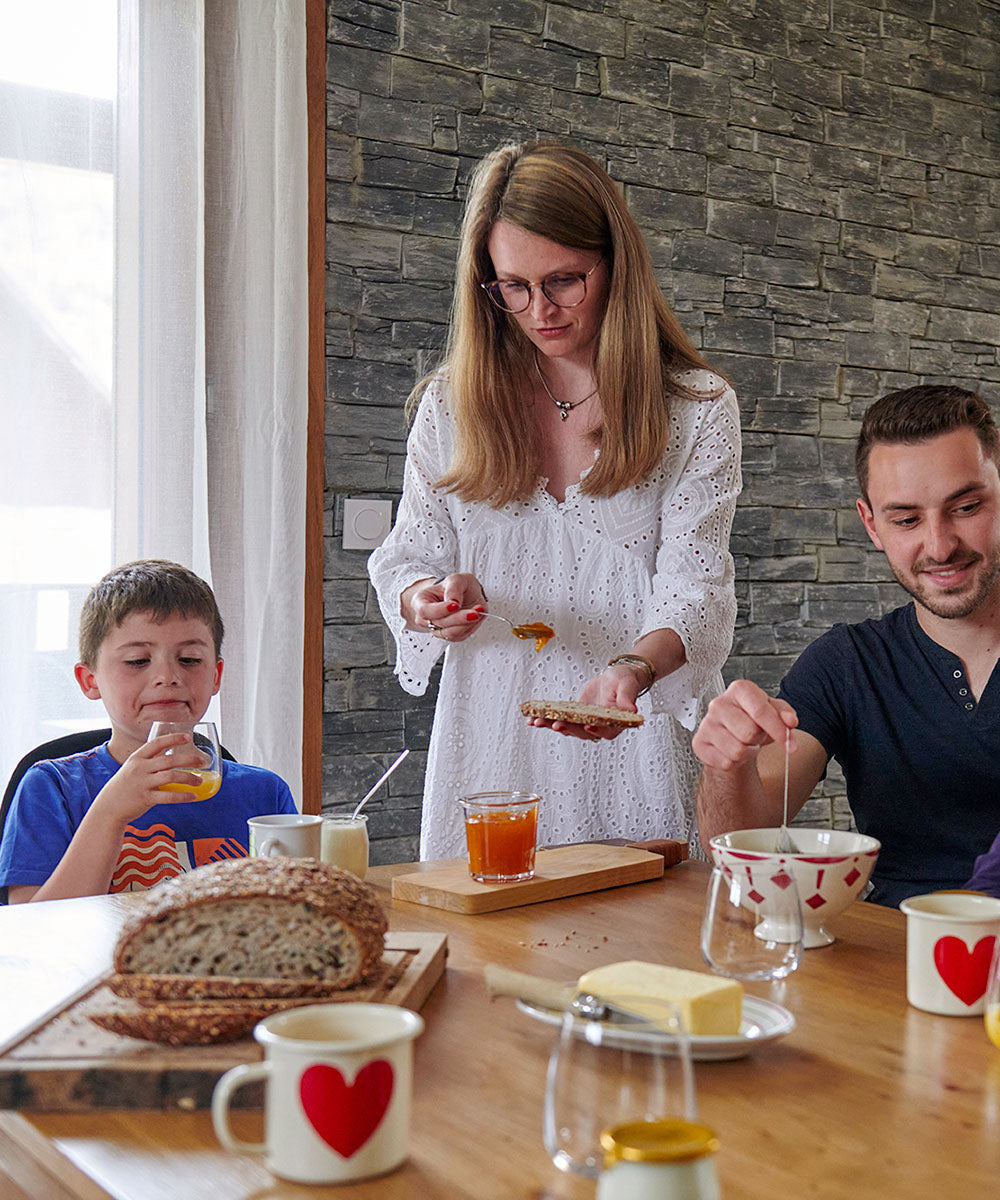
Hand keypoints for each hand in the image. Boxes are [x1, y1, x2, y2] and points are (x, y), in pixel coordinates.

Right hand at [93, 733, 207, 823]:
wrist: (108, 807)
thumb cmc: (125, 785)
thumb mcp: (133, 768)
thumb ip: (150, 760)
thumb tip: (171, 753)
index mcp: (137, 758)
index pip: (157, 743)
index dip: (173, 738)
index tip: (188, 737)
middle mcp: (139, 768)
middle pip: (169, 759)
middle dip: (189, 759)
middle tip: (202, 761)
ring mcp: (142, 783)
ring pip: (171, 776)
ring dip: (189, 778)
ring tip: (200, 781)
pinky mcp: (146, 798)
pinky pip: (169, 796)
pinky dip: (183, 796)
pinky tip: (193, 796)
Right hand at [401, 573, 487, 642]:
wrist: (467, 594)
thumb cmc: (457, 586)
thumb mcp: (456, 579)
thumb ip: (453, 588)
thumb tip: (453, 601)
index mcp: (421, 601)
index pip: (425, 610)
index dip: (440, 610)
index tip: (455, 605)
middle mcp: (426, 618)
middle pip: (439, 623)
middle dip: (459, 618)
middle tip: (474, 612)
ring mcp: (437, 628)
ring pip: (450, 633)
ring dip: (467, 623)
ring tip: (478, 611)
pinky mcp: (450, 635)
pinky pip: (459, 636)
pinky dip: (470, 626)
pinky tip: (477, 615)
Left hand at [526, 665, 641, 742]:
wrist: (616, 678)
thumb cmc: (625, 681)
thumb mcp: (627, 687)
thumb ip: (627, 699)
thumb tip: (632, 710)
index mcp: (615, 722)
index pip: (605, 731)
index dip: (596, 731)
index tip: (586, 727)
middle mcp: (600, 726)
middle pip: (582, 732)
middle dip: (567, 728)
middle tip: (554, 724)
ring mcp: (586, 722)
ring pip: (568, 728)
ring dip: (552, 725)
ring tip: (537, 721)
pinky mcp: (575, 716)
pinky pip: (561, 719)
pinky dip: (547, 719)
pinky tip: (533, 718)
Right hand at [692, 680, 797, 770]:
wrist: (731, 734)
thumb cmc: (753, 720)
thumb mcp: (774, 711)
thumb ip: (785, 714)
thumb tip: (790, 721)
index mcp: (739, 690)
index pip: (760, 710)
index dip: (778, 730)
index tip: (791, 745)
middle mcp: (719, 704)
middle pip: (749, 732)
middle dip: (758, 739)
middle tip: (756, 735)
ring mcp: (706, 724)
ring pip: (737, 750)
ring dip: (746, 752)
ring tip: (743, 742)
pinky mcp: (699, 743)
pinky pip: (725, 762)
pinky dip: (733, 762)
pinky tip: (731, 751)